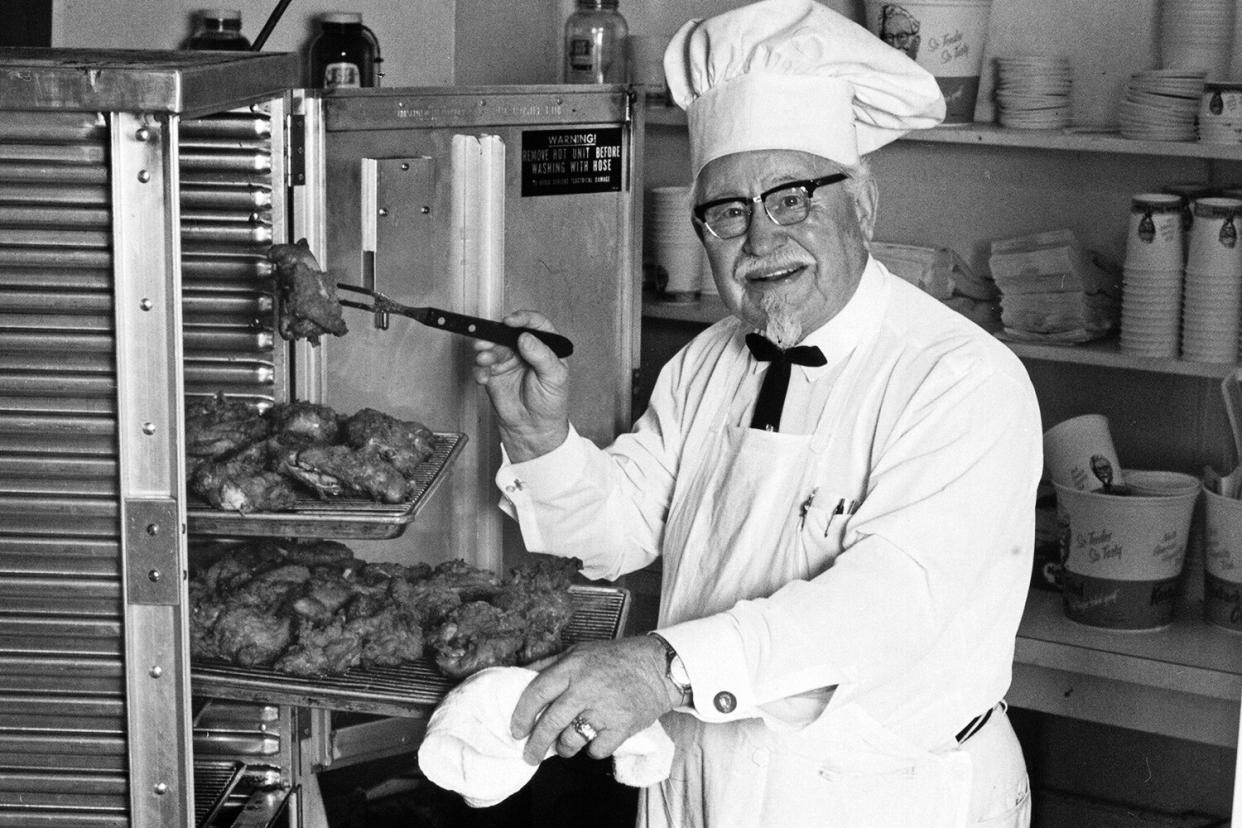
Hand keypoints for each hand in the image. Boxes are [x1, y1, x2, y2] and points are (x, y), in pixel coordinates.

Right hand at [472, 310, 569, 460]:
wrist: (535, 429)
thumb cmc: (551, 403)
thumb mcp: (555, 377)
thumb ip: (541, 355)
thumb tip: (526, 337)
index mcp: (545, 347)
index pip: (535, 324)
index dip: (523, 318)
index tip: (511, 321)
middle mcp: (525, 351)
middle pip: (508, 334)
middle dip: (496, 335)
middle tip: (488, 340)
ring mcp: (508, 362)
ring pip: (492, 347)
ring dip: (485, 351)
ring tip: (485, 359)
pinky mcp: (494, 375)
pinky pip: (482, 367)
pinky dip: (480, 370)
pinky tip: (484, 377)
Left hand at [510, 635, 679, 763]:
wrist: (658, 667)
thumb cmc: (616, 659)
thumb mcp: (580, 651)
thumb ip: (550, 664)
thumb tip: (520, 675)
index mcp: (572, 667)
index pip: (536, 693)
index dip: (522, 715)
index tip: (516, 730)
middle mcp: (585, 688)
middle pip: (550, 723)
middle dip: (536, 745)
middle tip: (529, 755)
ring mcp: (604, 708)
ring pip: (571, 741)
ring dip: (564, 748)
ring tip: (566, 745)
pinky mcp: (621, 726)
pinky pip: (596, 750)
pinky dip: (593, 749)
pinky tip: (595, 739)